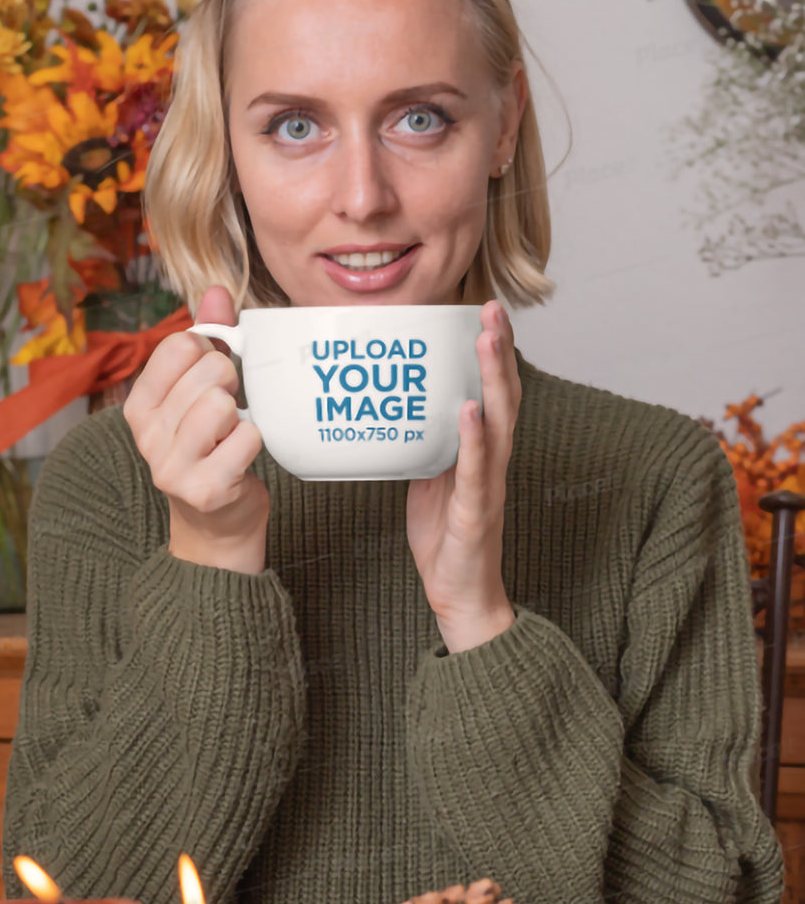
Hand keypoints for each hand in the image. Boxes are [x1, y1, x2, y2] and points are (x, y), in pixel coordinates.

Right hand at [123, 286, 269, 573]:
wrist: (217, 526)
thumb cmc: (212, 450)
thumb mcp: (197, 394)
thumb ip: (206, 340)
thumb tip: (216, 291)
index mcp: (140, 406)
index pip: (179, 345)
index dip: (210, 354)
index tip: (213, 381)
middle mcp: (148, 435)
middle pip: (208, 370)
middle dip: (230, 384)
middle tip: (229, 412)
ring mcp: (173, 465)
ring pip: (222, 403)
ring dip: (241, 416)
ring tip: (233, 434)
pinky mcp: (206, 489)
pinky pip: (247, 438)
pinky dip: (256, 443)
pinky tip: (243, 458)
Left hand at [406, 300, 519, 651]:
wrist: (459, 594)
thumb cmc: (447, 538)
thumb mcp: (431, 478)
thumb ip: (427, 444)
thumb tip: (400, 410)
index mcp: (483, 452)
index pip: (494, 392)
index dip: (494, 352)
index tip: (485, 312)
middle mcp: (494, 462)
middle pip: (504, 395)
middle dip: (499, 350)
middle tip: (491, 309)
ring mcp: (489, 485)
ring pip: (498, 423)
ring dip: (493, 379)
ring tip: (486, 340)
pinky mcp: (476, 512)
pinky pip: (477, 471)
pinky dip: (474, 438)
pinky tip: (468, 410)